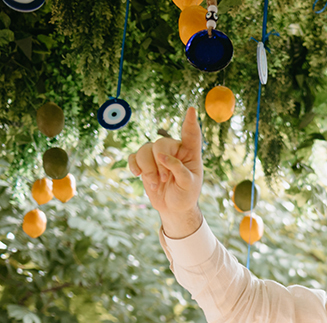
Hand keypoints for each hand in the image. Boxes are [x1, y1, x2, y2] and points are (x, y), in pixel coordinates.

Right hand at [127, 107, 203, 237]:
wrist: (173, 207)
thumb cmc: (185, 195)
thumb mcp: (188, 184)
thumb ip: (178, 169)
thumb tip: (161, 156)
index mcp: (189, 153)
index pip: (191, 134)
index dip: (190, 122)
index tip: (191, 110)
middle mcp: (173, 150)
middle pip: (160, 144)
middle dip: (159, 163)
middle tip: (163, 180)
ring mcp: (157, 155)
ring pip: (145, 150)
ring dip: (148, 169)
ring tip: (155, 184)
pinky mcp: (145, 163)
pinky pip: (134, 156)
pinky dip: (134, 165)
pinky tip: (137, 174)